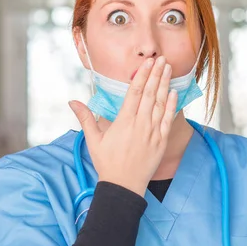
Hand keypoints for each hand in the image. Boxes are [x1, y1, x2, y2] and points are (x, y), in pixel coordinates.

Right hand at [69, 56, 177, 195]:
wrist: (124, 186)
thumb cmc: (107, 163)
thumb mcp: (93, 140)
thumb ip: (85, 118)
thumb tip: (72, 101)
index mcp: (124, 122)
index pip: (135, 93)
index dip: (142, 76)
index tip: (147, 63)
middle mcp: (140, 124)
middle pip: (150, 94)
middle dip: (156, 74)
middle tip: (161, 59)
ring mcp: (153, 132)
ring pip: (161, 103)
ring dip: (165, 85)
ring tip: (168, 69)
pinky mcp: (161, 141)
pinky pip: (168, 119)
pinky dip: (172, 105)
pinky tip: (174, 92)